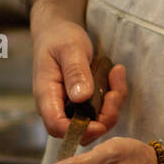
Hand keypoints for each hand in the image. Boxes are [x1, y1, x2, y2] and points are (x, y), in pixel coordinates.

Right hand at [31, 14, 125, 142]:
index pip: (57, 126)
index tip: (101, 121)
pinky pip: (100, 111)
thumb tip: (81, 97)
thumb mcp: (70, 48)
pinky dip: (113, 97)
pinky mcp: (81, 104)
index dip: (80, 130)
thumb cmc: (59, 38)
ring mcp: (69, 107)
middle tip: (115, 90)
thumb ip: (75, 72)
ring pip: (94, 123)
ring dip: (112, 105)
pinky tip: (115, 75)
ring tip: (117, 74)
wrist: (57, 33)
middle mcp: (56, 106)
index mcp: (46, 95)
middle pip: (79, 131)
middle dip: (104, 117)